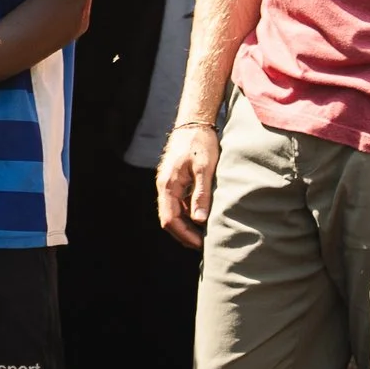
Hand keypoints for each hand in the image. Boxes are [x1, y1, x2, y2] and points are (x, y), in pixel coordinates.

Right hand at [155, 125, 220, 247]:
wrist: (194, 123)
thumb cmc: (201, 144)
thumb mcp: (205, 169)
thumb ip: (201, 195)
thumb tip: (199, 221)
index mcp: (168, 185)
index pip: (169, 219)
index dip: (185, 235)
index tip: (201, 245)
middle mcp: (164, 186)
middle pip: (168, 219)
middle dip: (184, 235)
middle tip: (204, 246)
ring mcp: (168, 184)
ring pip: (172, 212)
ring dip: (185, 226)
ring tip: (204, 235)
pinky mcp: (174, 181)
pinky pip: (177, 204)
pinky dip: (186, 215)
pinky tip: (201, 218)